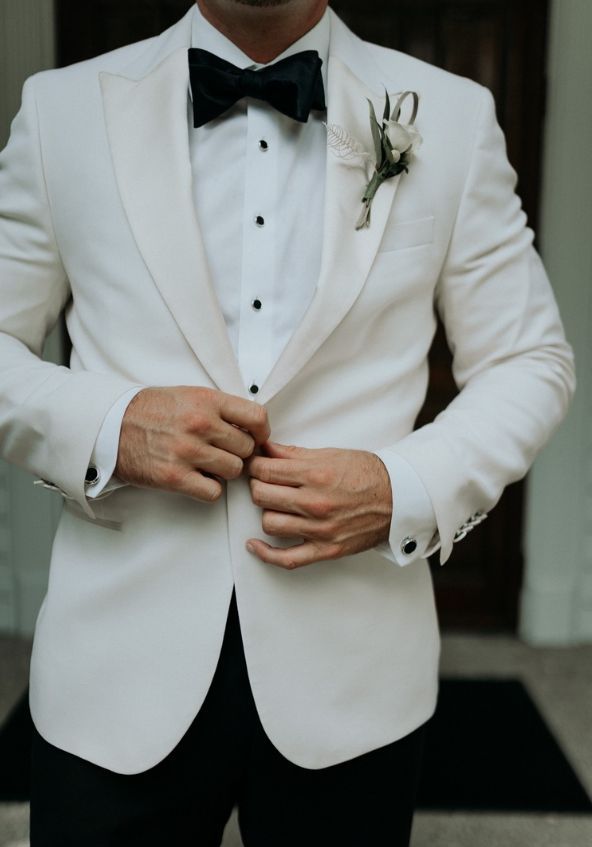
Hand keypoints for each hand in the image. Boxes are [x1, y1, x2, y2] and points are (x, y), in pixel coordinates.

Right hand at [115, 386, 269, 501]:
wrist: (111, 426)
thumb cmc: (152, 411)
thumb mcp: (189, 395)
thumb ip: (220, 409)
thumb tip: (253, 427)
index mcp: (207, 401)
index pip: (257, 418)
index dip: (262, 432)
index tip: (257, 438)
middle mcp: (200, 424)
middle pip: (247, 449)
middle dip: (239, 453)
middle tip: (223, 452)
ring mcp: (187, 451)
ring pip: (234, 471)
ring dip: (224, 471)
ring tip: (207, 464)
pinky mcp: (175, 477)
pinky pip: (214, 491)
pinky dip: (209, 488)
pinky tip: (197, 478)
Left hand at [246, 442, 392, 568]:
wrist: (399, 498)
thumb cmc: (368, 474)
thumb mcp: (331, 454)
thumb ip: (294, 454)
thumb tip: (266, 448)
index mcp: (316, 474)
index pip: (265, 470)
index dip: (255, 465)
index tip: (257, 465)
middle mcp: (316, 502)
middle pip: (261, 495)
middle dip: (258, 485)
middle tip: (265, 482)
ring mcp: (320, 529)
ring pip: (269, 523)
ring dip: (267, 512)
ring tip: (275, 505)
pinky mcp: (326, 550)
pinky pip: (287, 558)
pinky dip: (266, 554)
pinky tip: (255, 545)